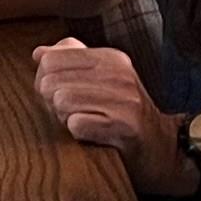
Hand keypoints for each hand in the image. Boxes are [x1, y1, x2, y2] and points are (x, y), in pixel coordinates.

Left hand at [33, 36, 185, 195]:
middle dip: (52, 103)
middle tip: (73, 113)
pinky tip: (92, 134)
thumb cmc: (123, 113)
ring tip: (84, 122)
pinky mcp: (124, 125)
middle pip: (51, 82)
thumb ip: (70, 61)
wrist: (162, 147)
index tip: (62, 93)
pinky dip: (78, 133)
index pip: (50, 60)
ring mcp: (124, 98)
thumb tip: (39, 53)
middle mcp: (119, 73)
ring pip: (61, 101)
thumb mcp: (102, 79)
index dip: (46, 81)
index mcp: (110, 57)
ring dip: (65, 118)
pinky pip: (76, 124)